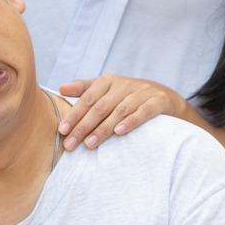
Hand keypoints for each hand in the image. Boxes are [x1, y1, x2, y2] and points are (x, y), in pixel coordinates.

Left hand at [57, 75, 184, 149]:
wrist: (164, 97)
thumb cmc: (127, 95)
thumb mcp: (106, 89)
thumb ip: (84, 89)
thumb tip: (60, 88)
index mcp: (108, 81)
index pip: (87, 99)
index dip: (74, 115)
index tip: (61, 130)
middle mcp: (124, 85)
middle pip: (100, 107)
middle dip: (83, 126)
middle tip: (70, 144)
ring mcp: (142, 92)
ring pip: (119, 111)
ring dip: (103, 129)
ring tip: (89, 144)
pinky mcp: (158, 101)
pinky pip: (143, 112)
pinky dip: (131, 122)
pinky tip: (119, 132)